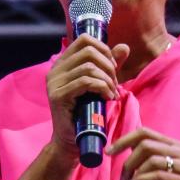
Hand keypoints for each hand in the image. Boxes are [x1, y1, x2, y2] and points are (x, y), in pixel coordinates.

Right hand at [45, 34, 129, 162]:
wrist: (72, 140)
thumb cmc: (86, 112)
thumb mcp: (101, 84)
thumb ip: (110, 65)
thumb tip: (124, 47)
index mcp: (63, 63)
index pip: (84, 39)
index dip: (104, 48)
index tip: (112, 66)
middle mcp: (55, 69)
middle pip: (89, 50)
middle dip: (108, 65)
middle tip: (114, 83)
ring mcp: (54, 82)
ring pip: (89, 67)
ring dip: (107, 79)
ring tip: (112, 93)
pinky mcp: (58, 95)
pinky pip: (86, 81)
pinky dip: (102, 87)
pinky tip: (107, 97)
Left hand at [107, 128, 179, 179]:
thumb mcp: (159, 176)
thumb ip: (147, 162)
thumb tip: (126, 149)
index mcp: (176, 147)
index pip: (145, 133)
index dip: (124, 140)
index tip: (109, 152)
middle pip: (145, 144)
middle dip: (128, 162)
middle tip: (122, 179)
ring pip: (150, 160)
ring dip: (132, 174)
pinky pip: (156, 176)